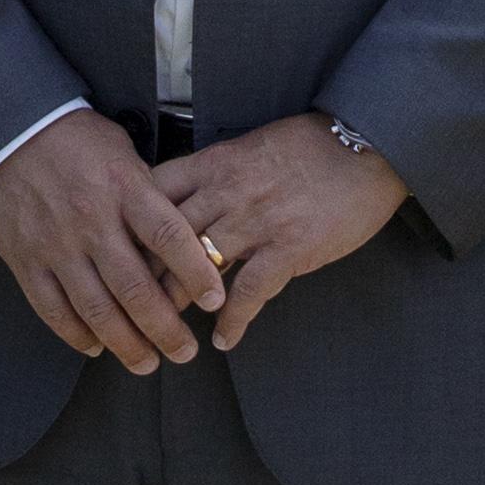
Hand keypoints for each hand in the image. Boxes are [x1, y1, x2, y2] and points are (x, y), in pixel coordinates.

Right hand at [0, 112, 228, 371]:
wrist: (7, 133)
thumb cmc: (74, 140)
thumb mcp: (123, 151)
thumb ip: (150, 195)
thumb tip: (183, 237)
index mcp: (123, 189)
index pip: (168, 237)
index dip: (196, 273)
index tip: (215, 300)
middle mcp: (92, 221)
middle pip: (135, 287)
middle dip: (164, 328)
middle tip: (184, 351)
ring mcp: (56, 245)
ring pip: (96, 309)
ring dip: (125, 344)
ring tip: (147, 362)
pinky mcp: (26, 261)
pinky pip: (53, 310)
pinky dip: (76, 335)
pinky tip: (97, 347)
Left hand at [146, 116, 411, 350]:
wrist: (368, 145)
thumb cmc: (312, 146)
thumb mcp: (253, 147)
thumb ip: (219, 175)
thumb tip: (189, 203)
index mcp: (215, 163)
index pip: (153, 192)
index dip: (130, 223)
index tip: (117, 250)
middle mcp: (227, 191)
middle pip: (166, 238)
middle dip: (143, 274)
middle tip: (128, 305)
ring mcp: (257, 220)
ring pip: (198, 268)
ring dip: (180, 305)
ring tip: (169, 331)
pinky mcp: (289, 247)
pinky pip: (249, 292)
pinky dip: (233, 320)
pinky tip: (225, 339)